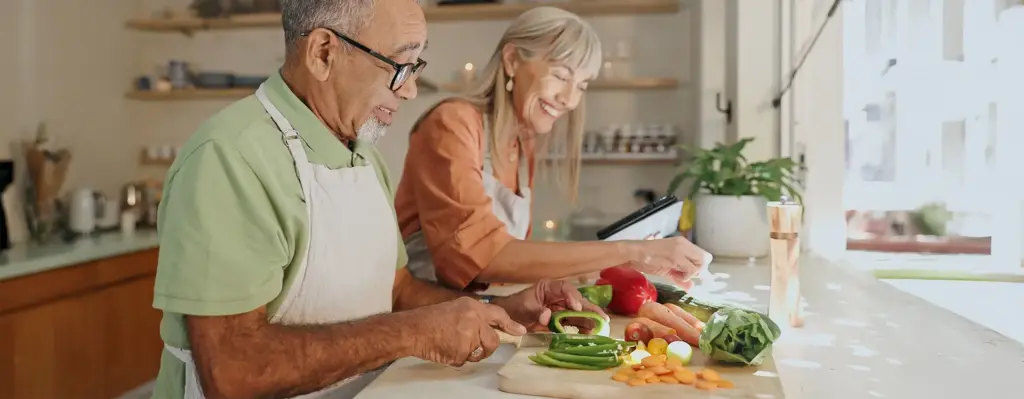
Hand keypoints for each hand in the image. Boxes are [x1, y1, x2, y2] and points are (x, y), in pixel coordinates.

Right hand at [409, 297, 525, 366]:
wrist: (414, 329)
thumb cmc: (431, 319)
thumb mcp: (456, 308)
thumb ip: (474, 317)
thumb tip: (488, 329)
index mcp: (473, 307)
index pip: (498, 315)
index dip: (510, 324)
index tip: (520, 331)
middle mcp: (475, 320)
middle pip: (492, 341)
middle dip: (486, 347)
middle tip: (473, 346)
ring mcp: (469, 337)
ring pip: (479, 352)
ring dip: (469, 353)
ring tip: (452, 344)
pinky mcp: (462, 352)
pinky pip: (465, 360)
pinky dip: (456, 358)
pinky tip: (445, 349)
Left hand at [492, 280, 608, 332]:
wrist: (510, 317)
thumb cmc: (516, 307)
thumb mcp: (525, 308)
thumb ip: (537, 312)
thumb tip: (547, 317)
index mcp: (549, 287)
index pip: (565, 288)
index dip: (572, 297)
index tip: (576, 307)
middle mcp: (558, 296)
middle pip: (576, 300)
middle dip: (589, 308)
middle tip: (601, 318)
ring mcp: (561, 307)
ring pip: (578, 311)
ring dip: (588, 319)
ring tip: (598, 327)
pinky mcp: (561, 318)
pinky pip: (573, 321)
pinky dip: (581, 326)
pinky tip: (588, 332)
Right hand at [630, 236, 709, 289]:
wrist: (634, 254)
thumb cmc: (647, 259)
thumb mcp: (667, 269)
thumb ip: (680, 278)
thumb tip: (691, 288)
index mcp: (683, 244)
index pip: (704, 255)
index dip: (701, 267)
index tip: (695, 276)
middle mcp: (684, 244)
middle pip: (706, 258)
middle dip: (700, 270)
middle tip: (686, 275)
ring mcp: (681, 250)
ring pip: (701, 264)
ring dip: (692, 274)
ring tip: (679, 275)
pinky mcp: (676, 257)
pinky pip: (691, 270)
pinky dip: (686, 276)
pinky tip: (675, 276)